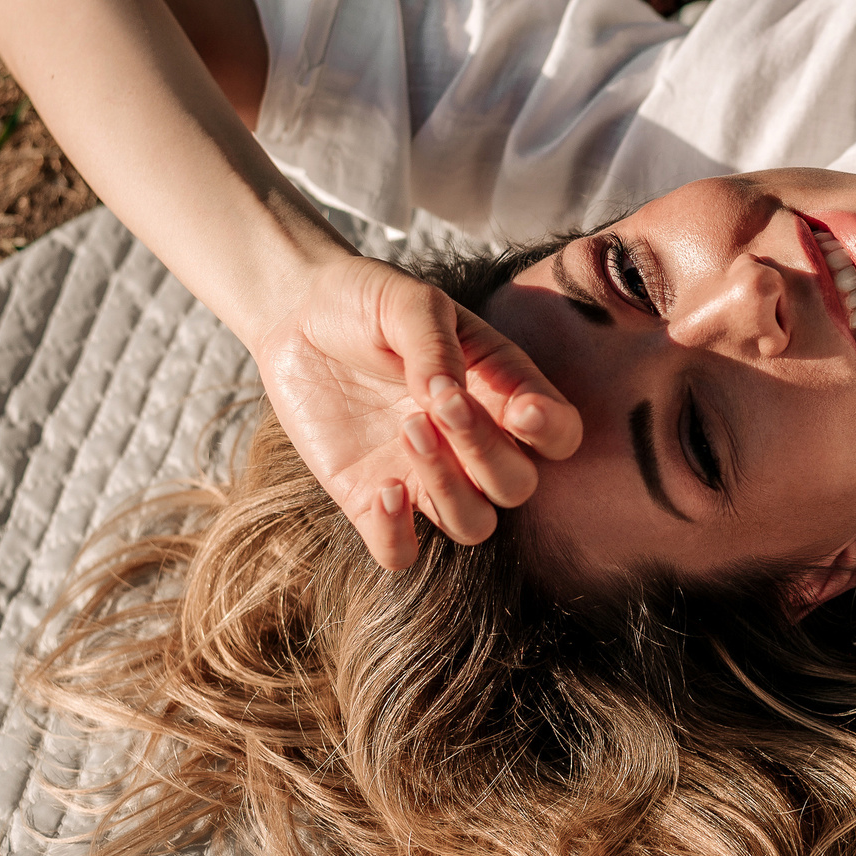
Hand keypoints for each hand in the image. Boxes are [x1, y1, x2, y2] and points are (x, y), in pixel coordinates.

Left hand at [254, 255, 582, 568]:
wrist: (296, 315)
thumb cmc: (366, 302)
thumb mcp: (407, 302)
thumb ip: (435, 344)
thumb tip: (447, 394)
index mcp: (500, 390)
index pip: (559, 435)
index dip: (552, 433)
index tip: (521, 410)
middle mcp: (472, 442)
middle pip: (517, 485)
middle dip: (485, 451)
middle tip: (438, 403)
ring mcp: (424, 476)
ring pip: (473, 524)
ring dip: (449, 488)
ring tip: (407, 429)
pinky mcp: (372, 500)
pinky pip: (402, 553)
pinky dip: (398, 536)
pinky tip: (381, 491)